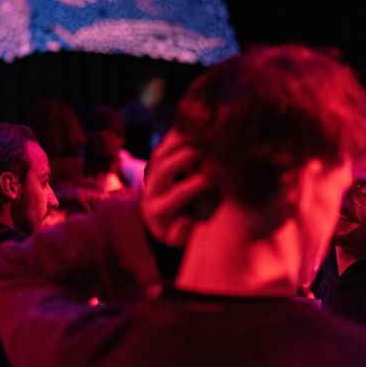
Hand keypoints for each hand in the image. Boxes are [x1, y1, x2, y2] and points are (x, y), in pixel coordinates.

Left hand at [141, 130, 213, 247]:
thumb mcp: (178, 240)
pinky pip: (164, 144)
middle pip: (164, 168)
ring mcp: (150, 173)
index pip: (177, 194)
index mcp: (156, 210)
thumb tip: (186, 221)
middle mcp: (150, 189)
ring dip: (181, 141)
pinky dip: (178, 134)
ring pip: (161, 152)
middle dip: (186, 157)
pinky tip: (197, 126)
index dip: (195, 185)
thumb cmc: (176, 232)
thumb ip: (182, 234)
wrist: (157, 220)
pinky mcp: (154, 162)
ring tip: (203, 134)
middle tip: (209, 150)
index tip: (215, 179)